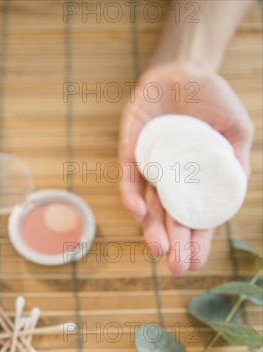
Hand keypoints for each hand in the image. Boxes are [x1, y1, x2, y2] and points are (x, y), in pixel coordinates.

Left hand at [119, 62, 253, 274]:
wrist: (186, 70)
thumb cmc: (212, 103)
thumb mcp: (235, 133)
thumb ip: (234, 165)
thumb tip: (233, 197)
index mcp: (194, 184)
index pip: (194, 220)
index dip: (195, 243)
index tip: (195, 265)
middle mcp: (170, 182)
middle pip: (169, 219)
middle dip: (173, 245)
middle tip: (176, 268)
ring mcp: (150, 169)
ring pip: (147, 205)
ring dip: (151, 228)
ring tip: (158, 250)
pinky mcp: (131, 152)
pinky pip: (128, 177)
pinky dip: (131, 195)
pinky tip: (138, 212)